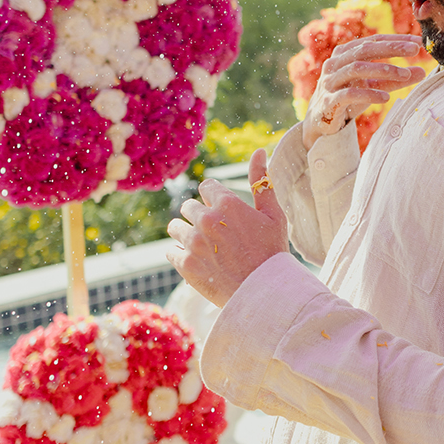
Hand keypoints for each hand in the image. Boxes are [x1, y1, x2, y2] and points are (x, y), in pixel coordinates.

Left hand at [165, 149, 287, 306]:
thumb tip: (257, 150)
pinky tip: (198, 261)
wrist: (266, 293)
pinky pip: (170, 251)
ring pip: (175, 227)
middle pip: (189, 206)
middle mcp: (207, 219)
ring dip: (185, 234)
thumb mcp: (273, 214)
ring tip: (204, 248)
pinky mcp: (185, 264)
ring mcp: (194, 242)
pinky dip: (180, 255)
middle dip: (199, 216)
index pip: (206, 187)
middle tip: (216, 234)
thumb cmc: (272, 252)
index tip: (224, 214)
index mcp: (227, 203)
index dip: (215, 200)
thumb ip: (262, 181)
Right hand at [301, 34, 427, 149]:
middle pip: (364, 50)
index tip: (417, 42)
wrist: (321, 120)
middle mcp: (336, 62)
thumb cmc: (349, 97)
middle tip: (414, 50)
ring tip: (405, 74)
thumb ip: (396, 79)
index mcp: (346, 53)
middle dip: (391, 49)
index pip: (373, 41)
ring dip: (382, 70)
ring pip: (356, 69)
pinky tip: (386, 97)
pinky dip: (368, 94)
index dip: (395, 40)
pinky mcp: (328, 101)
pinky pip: (348, 95)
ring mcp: (330, 81)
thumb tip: (423, 72)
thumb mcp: (374, 85)